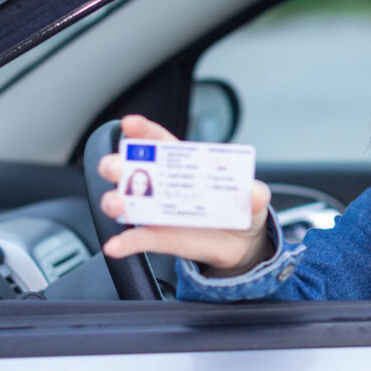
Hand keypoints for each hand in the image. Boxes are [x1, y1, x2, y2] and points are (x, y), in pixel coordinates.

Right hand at [97, 114, 271, 276]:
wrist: (244, 243)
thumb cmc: (242, 207)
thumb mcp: (254, 197)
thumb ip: (255, 193)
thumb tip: (257, 193)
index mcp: (187, 166)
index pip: (161, 142)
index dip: (144, 131)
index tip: (129, 124)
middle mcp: (165, 186)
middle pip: (132, 169)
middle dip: (117, 164)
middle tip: (117, 167)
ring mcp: (159, 212)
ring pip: (125, 202)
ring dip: (114, 200)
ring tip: (116, 203)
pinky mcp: (159, 238)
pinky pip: (137, 240)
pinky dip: (124, 242)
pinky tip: (115, 245)